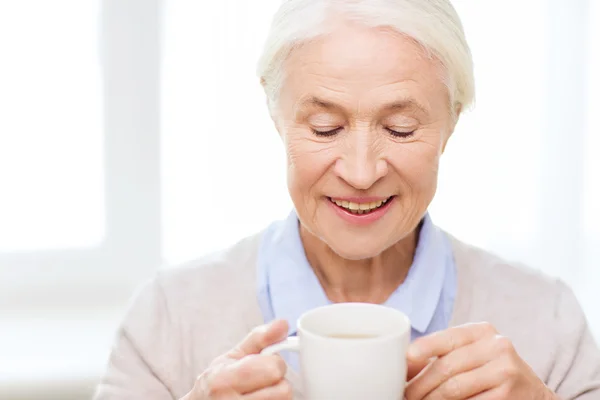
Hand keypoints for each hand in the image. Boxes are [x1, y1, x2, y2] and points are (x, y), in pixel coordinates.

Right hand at [182, 320, 292, 399]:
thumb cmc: (216, 382)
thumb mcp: (232, 357)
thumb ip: (259, 338)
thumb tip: (283, 324)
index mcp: (223, 380)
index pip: (272, 369)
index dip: (274, 363)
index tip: (264, 364)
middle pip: (283, 391)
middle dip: (277, 382)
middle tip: (262, 381)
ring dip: (277, 397)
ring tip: (259, 393)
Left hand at [405, 322, 556, 399]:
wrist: (531, 393)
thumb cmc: (491, 371)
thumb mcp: (471, 354)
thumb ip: (442, 354)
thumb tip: (406, 364)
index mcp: (482, 331)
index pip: (447, 337)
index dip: (424, 348)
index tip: (407, 358)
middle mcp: (496, 346)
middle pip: (447, 366)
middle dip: (421, 384)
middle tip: (406, 395)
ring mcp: (505, 371)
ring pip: (455, 388)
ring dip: (431, 399)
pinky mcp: (508, 394)